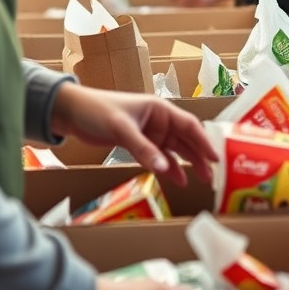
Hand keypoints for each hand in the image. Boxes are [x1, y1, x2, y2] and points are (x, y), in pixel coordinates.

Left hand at [51, 83, 217, 185]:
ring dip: (186, 164)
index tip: (217, 157)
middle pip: (186, 139)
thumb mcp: (122, 129)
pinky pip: (158, 157)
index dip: (204, 141)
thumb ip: (144, 149)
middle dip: (199, 156)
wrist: (72, 112)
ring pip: (174, 150)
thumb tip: (165, 169)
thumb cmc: (98, 110)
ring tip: (200, 180)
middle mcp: (159, 120)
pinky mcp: (138, 143)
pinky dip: (168, 168)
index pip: (189, 125)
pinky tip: (177, 180)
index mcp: (160, 109)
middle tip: (212, 175)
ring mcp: (149, 133)